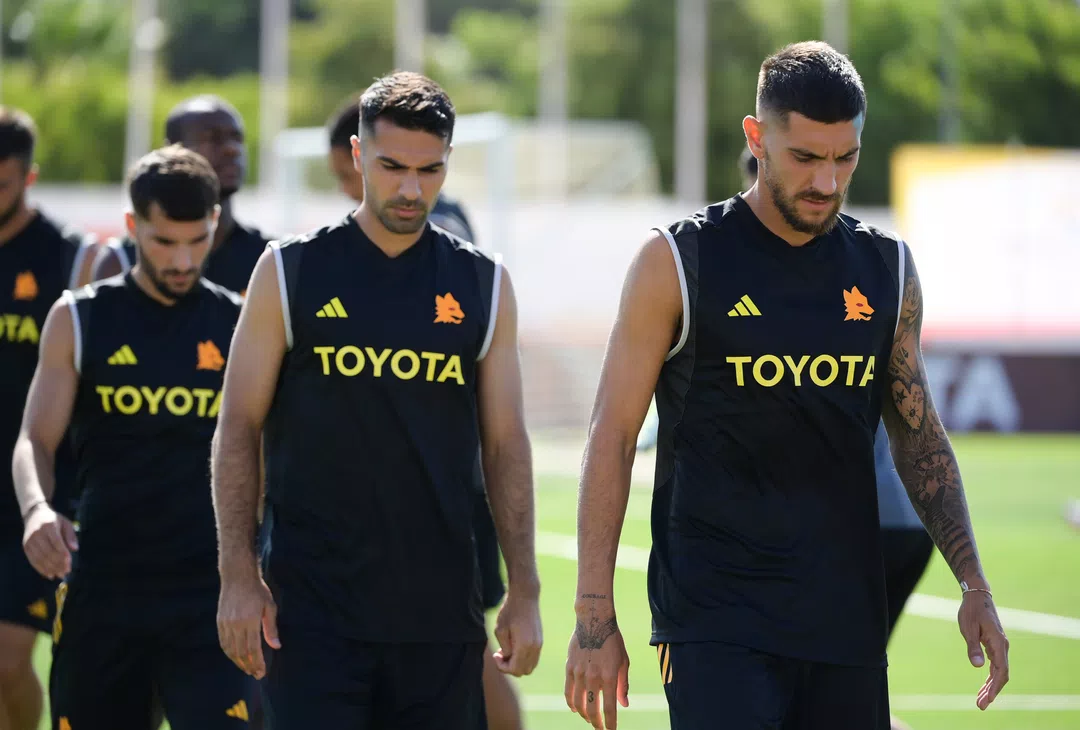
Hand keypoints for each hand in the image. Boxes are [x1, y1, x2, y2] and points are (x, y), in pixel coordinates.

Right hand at [22, 503, 77, 578]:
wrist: (34, 515)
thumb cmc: (54, 520)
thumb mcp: (66, 523)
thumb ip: (71, 536)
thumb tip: (75, 549)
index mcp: (49, 526)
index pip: (56, 542)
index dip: (62, 553)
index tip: (69, 562)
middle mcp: (37, 533)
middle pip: (48, 552)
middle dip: (58, 563)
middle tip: (66, 571)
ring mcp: (29, 541)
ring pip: (40, 558)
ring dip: (50, 568)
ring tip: (59, 574)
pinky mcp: (26, 547)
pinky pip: (33, 560)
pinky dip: (41, 569)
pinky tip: (49, 574)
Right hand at [217, 570, 279, 679]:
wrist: (238, 576)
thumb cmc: (257, 590)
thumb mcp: (269, 606)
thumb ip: (271, 628)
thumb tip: (276, 646)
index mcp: (250, 620)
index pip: (253, 649)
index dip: (258, 663)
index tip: (262, 672)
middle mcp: (236, 624)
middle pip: (241, 652)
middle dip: (249, 666)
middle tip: (255, 674)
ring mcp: (226, 623)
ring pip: (230, 650)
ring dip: (238, 662)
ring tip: (246, 669)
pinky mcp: (220, 621)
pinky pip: (223, 642)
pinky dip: (229, 653)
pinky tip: (235, 657)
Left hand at [493, 586, 542, 676]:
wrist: (525, 596)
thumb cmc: (510, 611)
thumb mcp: (500, 630)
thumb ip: (505, 649)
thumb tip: (508, 658)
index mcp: (525, 646)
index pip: (515, 670)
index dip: (502, 667)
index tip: (496, 654)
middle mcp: (535, 648)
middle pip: (523, 671)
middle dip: (510, 667)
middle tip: (501, 653)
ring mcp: (539, 644)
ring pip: (530, 666)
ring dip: (518, 663)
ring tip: (508, 650)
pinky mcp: (540, 640)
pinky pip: (533, 658)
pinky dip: (524, 658)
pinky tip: (515, 646)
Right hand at [565, 608, 629, 728]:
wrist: (594, 620)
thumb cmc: (612, 641)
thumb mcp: (624, 662)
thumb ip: (623, 685)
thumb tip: (624, 705)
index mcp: (610, 677)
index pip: (610, 709)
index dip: (610, 724)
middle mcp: (593, 677)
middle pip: (592, 710)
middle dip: (597, 723)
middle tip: (600, 727)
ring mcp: (579, 673)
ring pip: (579, 703)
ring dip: (584, 715)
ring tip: (589, 718)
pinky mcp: (569, 668)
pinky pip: (568, 692)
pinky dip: (571, 703)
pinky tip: (575, 708)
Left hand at [958, 590, 1009, 709]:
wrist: (977, 596)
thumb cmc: (971, 611)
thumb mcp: (968, 628)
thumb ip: (973, 647)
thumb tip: (978, 667)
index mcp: (998, 643)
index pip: (1000, 671)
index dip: (995, 687)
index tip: (988, 699)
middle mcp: (1002, 647)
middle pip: (1000, 675)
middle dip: (991, 692)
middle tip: (981, 706)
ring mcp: (999, 647)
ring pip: (998, 672)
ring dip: (990, 687)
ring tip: (981, 701)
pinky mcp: (994, 646)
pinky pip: (995, 666)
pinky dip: (989, 677)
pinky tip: (984, 687)